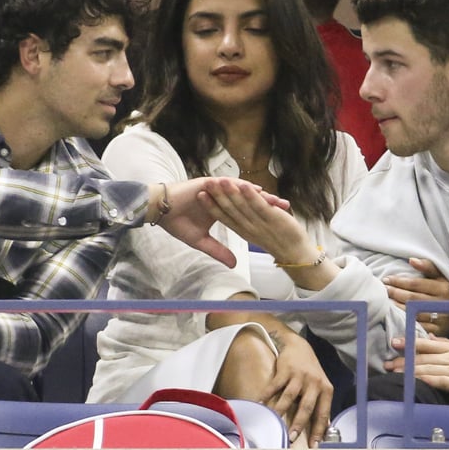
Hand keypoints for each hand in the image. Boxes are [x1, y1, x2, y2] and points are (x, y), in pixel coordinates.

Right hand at [154, 178, 288, 268]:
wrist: (161, 211)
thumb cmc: (178, 224)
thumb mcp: (201, 242)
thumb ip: (219, 251)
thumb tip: (234, 265)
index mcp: (224, 210)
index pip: (247, 212)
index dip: (262, 216)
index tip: (279, 222)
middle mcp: (224, 198)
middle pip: (250, 200)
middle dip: (268, 204)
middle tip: (287, 208)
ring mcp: (218, 190)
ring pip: (243, 192)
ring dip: (260, 195)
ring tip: (277, 199)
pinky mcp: (210, 184)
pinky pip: (229, 185)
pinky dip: (241, 187)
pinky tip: (256, 189)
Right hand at [259, 333, 333, 447]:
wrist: (299, 346)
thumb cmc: (311, 371)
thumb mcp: (321, 387)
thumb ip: (321, 405)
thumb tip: (324, 429)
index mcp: (325, 389)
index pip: (323, 414)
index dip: (318, 430)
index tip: (314, 445)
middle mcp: (314, 383)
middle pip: (306, 407)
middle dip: (299, 424)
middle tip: (291, 437)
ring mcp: (299, 376)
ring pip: (289, 397)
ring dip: (281, 412)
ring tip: (274, 423)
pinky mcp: (285, 370)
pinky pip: (275, 385)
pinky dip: (266, 395)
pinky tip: (260, 404)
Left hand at [383, 257, 448, 336]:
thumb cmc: (446, 291)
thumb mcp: (441, 276)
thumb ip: (428, 266)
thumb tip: (411, 260)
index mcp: (443, 288)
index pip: (416, 284)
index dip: (399, 281)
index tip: (387, 279)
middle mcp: (442, 304)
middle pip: (413, 299)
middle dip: (395, 293)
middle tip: (383, 289)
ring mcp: (440, 319)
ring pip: (413, 313)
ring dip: (397, 307)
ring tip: (386, 301)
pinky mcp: (437, 331)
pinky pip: (417, 326)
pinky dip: (405, 321)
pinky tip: (395, 316)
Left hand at [384, 336, 448, 400]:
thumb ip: (446, 343)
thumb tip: (429, 338)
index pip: (426, 344)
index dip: (409, 343)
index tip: (394, 343)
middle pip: (423, 358)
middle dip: (403, 361)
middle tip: (386, 364)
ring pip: (429, 369)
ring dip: (410, 371)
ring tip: (394, 373)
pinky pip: (443, 382)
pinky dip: (430, 380)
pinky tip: (419, 380)